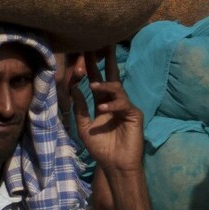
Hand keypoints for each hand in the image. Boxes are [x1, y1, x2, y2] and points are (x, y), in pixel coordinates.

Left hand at [73, 46, 144, 175]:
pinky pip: (124, 105)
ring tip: (93, 85)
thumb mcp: (84, 126)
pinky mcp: (134, 115)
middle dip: (105, 61)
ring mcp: (125, 107)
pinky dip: (113, 105)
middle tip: (99, 45)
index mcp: (102, 103)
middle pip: (111, 76)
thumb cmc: (100, 147)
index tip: (82, 53)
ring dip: (105, 86)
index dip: (90, 68)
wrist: (114, 164)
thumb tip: (73, 87)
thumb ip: (80, 107)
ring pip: (117, 89)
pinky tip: (103, 109)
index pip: (97, 80)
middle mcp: (114, 101)